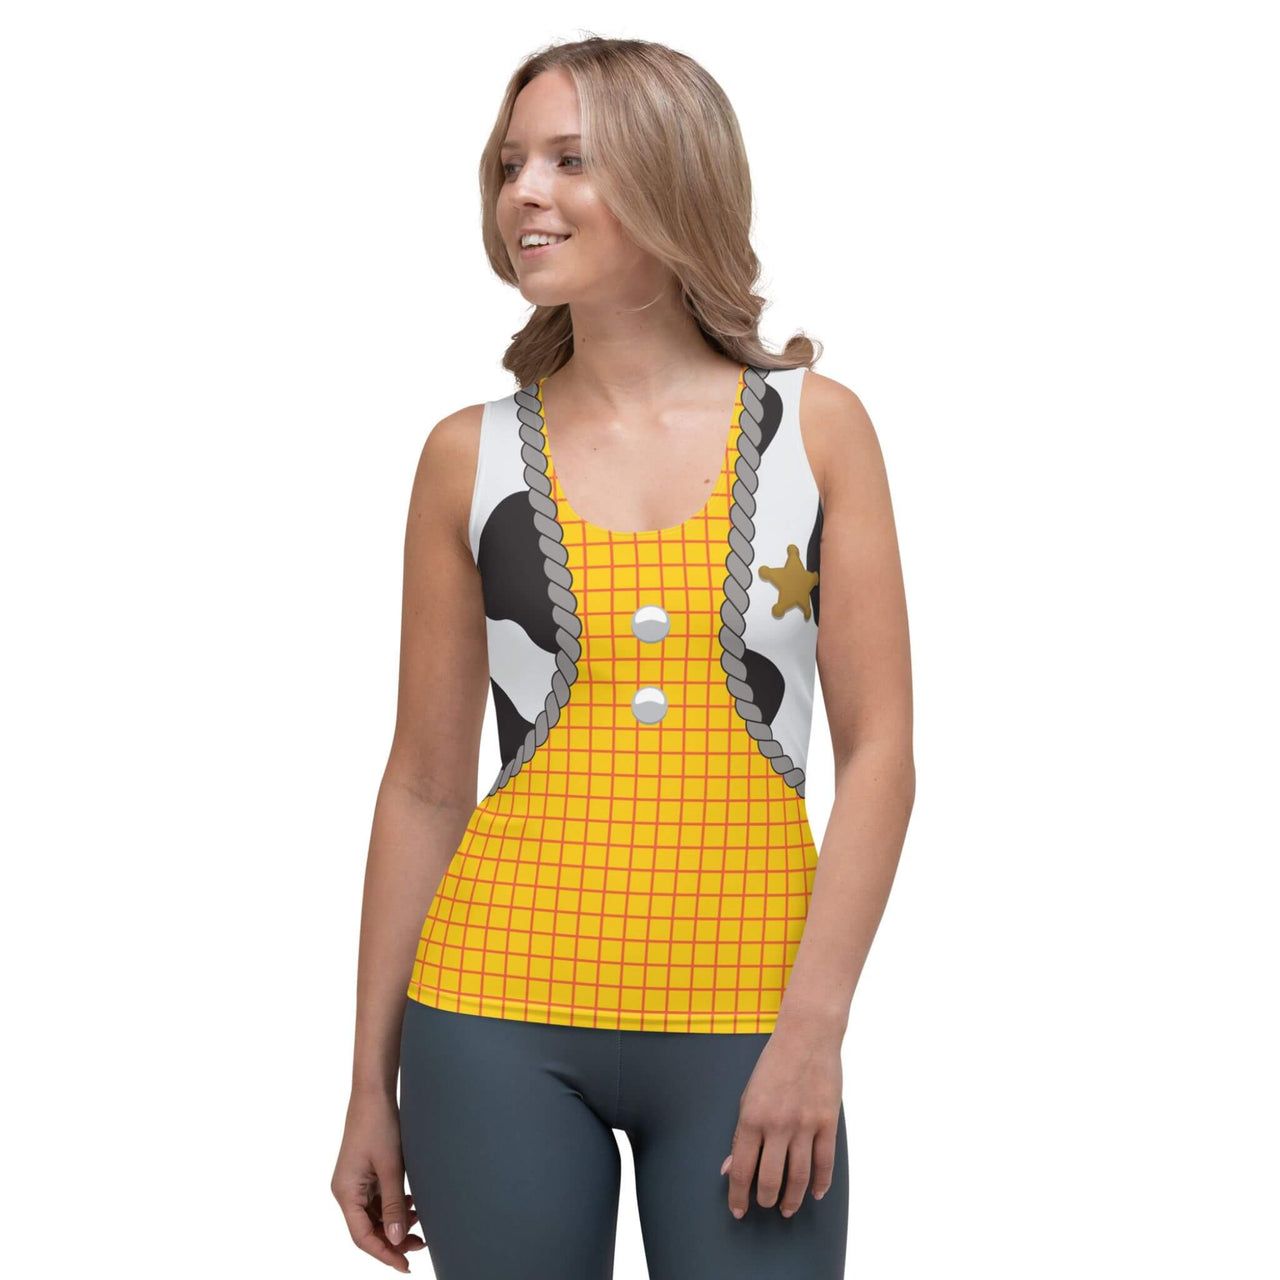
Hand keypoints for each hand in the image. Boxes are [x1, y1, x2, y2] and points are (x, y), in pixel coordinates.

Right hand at [331, 1089, 427, 1271]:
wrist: (374, 1093)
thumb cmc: (379, 1124)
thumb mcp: (391, 1167)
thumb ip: (393, 1204)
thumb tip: (395, 1238)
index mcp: (345, 1192)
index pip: (362, 1236)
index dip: (383, 1253)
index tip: (405, 1265)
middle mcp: (346, 1191)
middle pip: (368, 1228)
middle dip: (392, 1239)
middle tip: (419, 1244)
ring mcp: (355, 1183)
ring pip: (374, 1216)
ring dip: (394, 1222)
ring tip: (419, 1223)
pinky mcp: (364, 1174)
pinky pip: (377, 1200)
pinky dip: (393, 1207)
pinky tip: (412, 1205)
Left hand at [720, 1027, 842, 1218]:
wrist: (807, 1036)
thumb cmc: (773, 1065)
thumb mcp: (748, 1096)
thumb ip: (741, 1134)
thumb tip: (729, 1168)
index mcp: (752, 1118)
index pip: (741, 1169)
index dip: (738, 1195)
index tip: (738, 1210)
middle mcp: (777, 1125)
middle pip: (770, 1179)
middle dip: (766, 1199)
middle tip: (765, 1205)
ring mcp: (804, 1125)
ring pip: (799, 1177)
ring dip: (792, 1199)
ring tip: (787, 1208)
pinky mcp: (827, 1122)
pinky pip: (825, 1162)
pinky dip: (821, 1183)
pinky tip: (816, 1193)